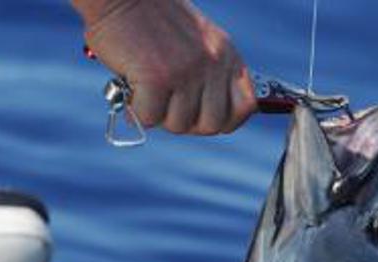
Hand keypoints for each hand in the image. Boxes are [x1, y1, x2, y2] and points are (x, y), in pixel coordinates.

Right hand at [76, 0, 256, 135]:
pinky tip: (132, 85)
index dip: (224, 119)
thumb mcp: (196, 42)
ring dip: (159, 114)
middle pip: (212, 124)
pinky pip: (150, 118)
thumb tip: (202, 120)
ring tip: (146, 87)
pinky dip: (136, 109)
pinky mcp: (157, 78)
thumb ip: (208, 74)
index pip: (245, 106)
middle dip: (187, 123)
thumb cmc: (150, 21)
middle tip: (167, 105)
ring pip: (179, 124)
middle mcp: (211, 62)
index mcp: (225, 53)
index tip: (202, 115)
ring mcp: (186, 71)